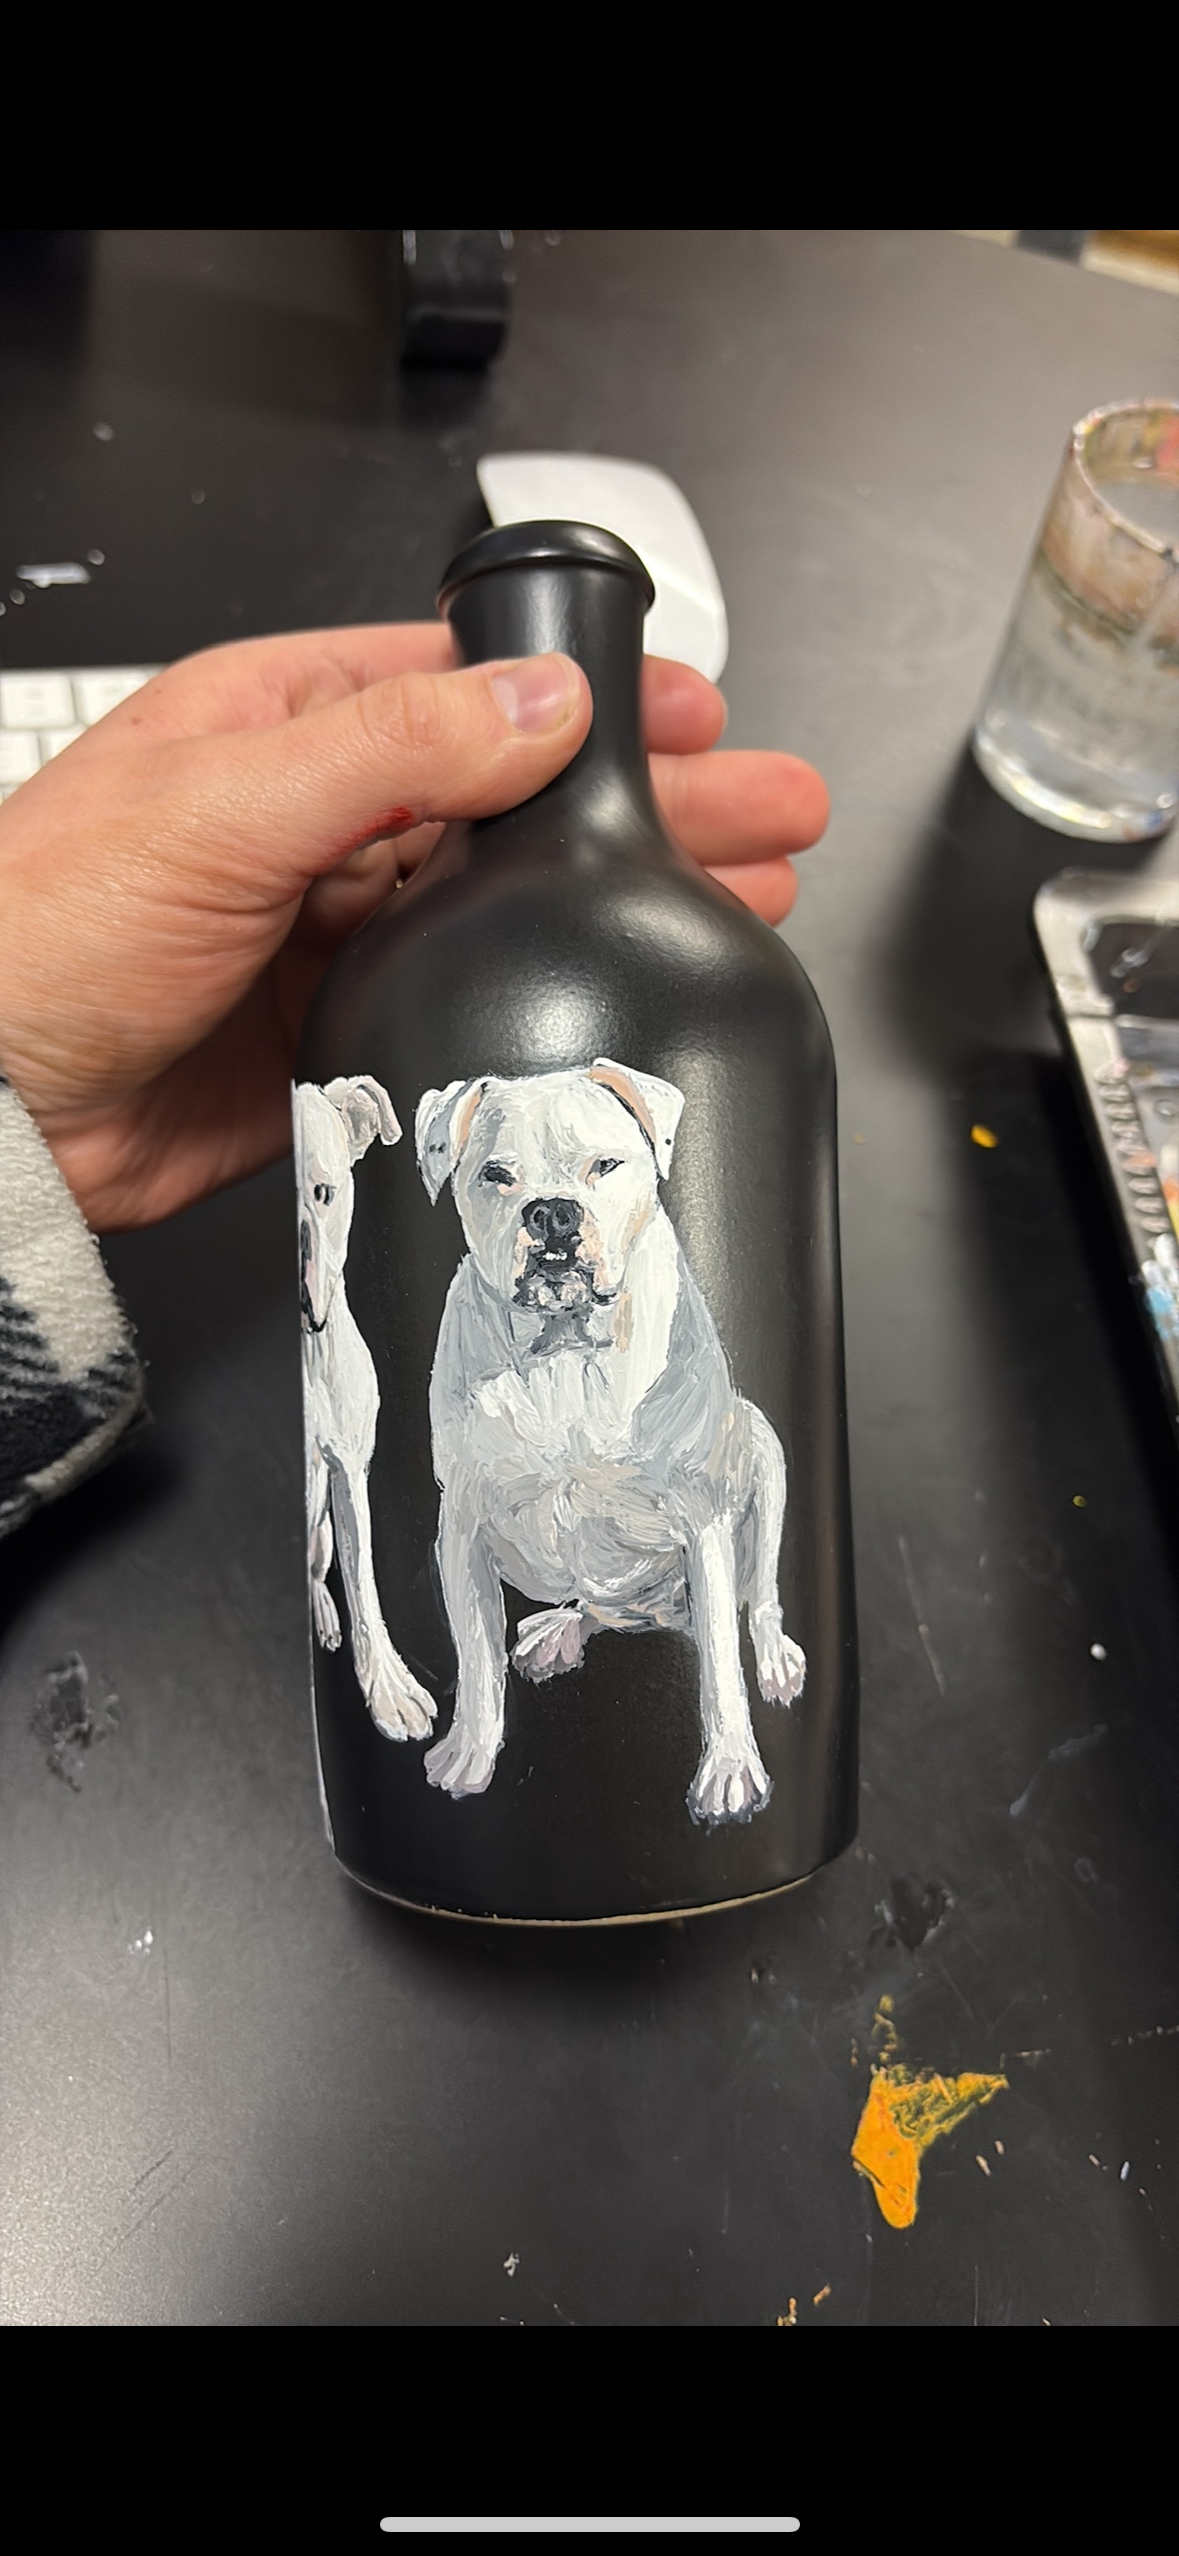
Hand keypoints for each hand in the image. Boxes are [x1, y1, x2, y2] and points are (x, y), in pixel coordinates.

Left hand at [0, 625, 827, 1229]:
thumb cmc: (42, 931)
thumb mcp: (222, 804)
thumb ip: (390, 751)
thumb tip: (538, 706)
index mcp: (285, 723)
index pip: (469, 686)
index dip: (589, 694)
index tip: (695, 707)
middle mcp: (319, 819)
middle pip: (520, 797)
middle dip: (653, 802)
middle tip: (771, 812)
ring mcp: (334, 930)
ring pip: (510, 902)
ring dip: (624, 898)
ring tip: (748, 899)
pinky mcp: (341, 1033)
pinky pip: (470, 1001)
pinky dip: (553, 993)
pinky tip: (623, 991)